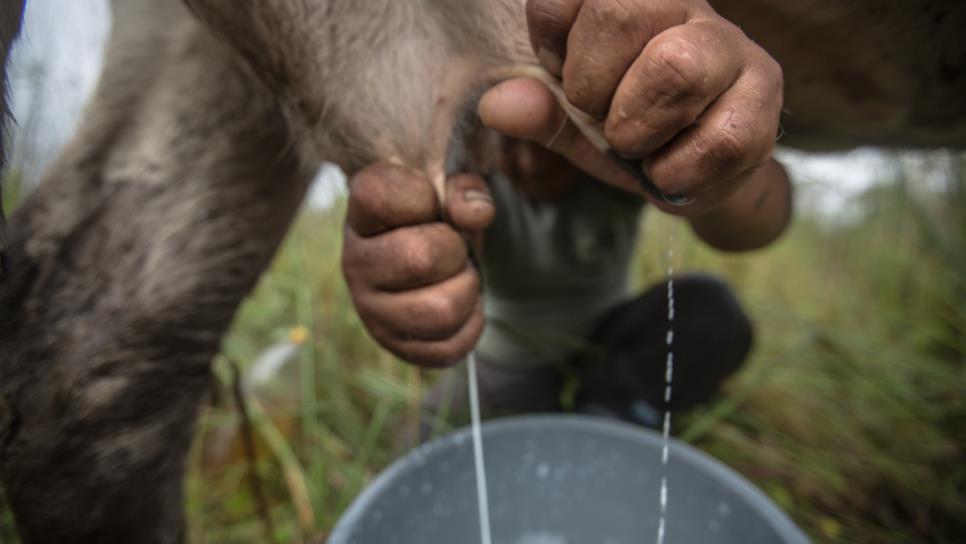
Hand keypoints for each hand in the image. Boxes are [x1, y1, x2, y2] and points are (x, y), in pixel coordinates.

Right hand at [341, 163, 494, 366]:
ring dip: (468, 289)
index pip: (380, 196)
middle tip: (453, 246)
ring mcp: (371, 311)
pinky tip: (462, 304)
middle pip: (420, 259)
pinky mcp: (395, 345)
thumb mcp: (447, 190)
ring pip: (440, 312)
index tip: (428, 201)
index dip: (420, 195)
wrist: (422, 258)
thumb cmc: (433, 218)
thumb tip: (474, 214)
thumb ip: (464, 189)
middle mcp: (355, 264)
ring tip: (458, 276)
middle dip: (455, 249)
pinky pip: (449, 348)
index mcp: (361, 215)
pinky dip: (471, 324)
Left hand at [479, 0, 783, 216]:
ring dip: (637, 128)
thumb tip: (498, 106)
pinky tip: (670, 171)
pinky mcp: (764, 101)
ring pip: (677, 67)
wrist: (695, 173)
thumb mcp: (574, 120)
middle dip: (592, 84)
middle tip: (601, 117)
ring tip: (637, 145)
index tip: (563, 75)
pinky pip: (719, 139)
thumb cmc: (632, 129)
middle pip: (623, 10)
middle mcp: (685, 7)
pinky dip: (677, 172)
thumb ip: (538, 110)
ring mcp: (732, 49)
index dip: (553, 42)